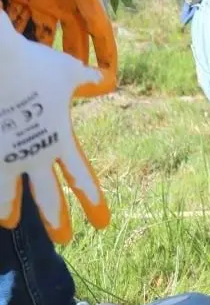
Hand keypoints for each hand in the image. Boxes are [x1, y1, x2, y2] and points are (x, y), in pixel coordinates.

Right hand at [0, 14, 110, 243]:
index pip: (81, 178)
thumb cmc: (33, 65)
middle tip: (65, 239)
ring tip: (9, 222)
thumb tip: (105, 79)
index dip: (93, 201)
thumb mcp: (68, 71)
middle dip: (56, 220)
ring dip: (8, 210)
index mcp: (59, 141)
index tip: (102, 224)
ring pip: (5, 196)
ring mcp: (2, 157)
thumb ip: (87, 80)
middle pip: (47, 198)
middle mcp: (31, 156)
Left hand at [1, 0, 116, 97]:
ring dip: (40, 54)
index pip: (99, 33)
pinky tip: (11, 49)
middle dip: (72, 64)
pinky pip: (16, 20)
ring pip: (42, 36)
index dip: (105, 56)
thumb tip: (96, 17)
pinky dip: (13, 32)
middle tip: (70, 88)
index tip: (108, 79)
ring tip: (36, 75)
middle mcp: (66, 5)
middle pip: (71, 42)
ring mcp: (43, 1)